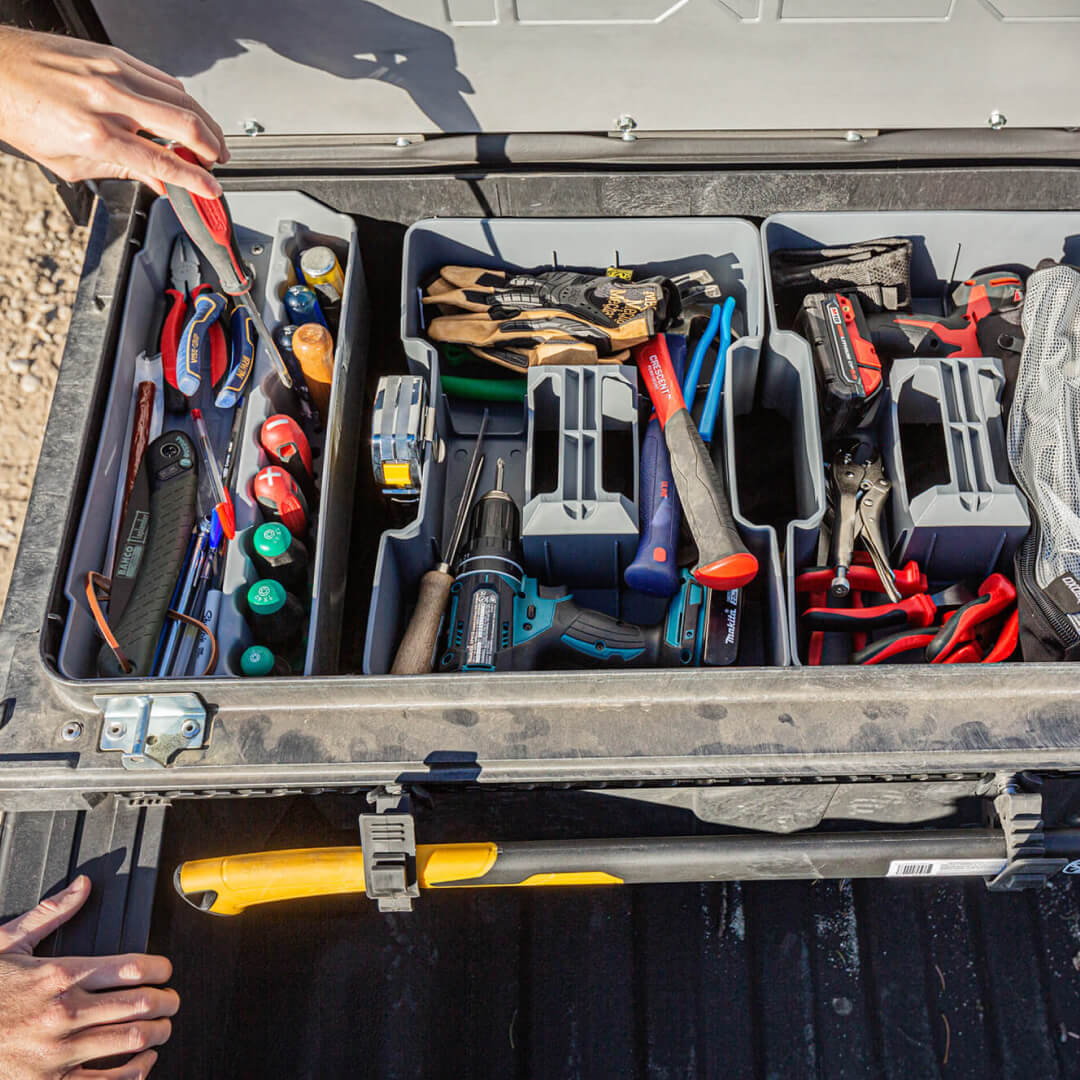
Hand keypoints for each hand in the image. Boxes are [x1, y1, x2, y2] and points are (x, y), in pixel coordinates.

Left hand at [0, 27, 226, 197]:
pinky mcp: (112, 54)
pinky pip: (161, 78)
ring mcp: (112, 71)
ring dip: (205, 122)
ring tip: (212, 141)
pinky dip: (181, 99)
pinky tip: (185, 114)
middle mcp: (107, 99)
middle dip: (212, 147)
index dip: (196, 180)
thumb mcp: (69, 162)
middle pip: (184, 122)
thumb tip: (156, 182)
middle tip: (219, 162)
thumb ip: (121, 172)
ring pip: (181, 96)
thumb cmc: (20, 112)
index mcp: (95, 134)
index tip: (210, 189)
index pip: (163, 161)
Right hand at [0, 875, 177, 1078]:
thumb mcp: (6, 944)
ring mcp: (57, 1054)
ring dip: (157, 1033)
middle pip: (139, 1004)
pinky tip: (141, 1063)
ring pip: (130, 1041)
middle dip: (166, 1001)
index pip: (132, 967)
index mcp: (59, 975)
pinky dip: (134, 1073)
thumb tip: (84, 886)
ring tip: (162, 1027)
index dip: (161, 968)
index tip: (167, 970)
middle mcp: (64, 1013)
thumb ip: (50, 914)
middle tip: (172, 1000)